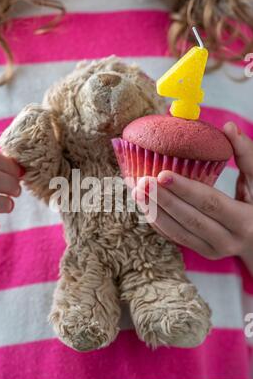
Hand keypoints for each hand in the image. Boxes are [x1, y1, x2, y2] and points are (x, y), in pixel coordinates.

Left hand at [132, 122, 252, 268]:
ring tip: (136, 191)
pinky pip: (175, 238)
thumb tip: (228, 127)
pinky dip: (158, 221)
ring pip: (178, 233)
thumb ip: (247, 155)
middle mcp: (230, 241)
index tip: (162, 174)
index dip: (186, 189)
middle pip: (190, 220)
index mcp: (246, 221)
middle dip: (163, 200)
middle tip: (142, 181)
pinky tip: (144, 205)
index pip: (210, 203)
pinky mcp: (203, 251)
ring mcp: (214, 250)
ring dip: (155, 211)